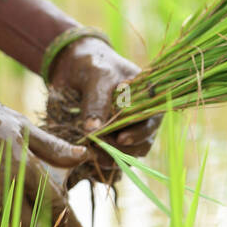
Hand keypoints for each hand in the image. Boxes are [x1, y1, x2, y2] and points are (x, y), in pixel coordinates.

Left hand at [46, 36, 160, 182]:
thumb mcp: (96, 76)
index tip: (120, 139)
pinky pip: (115, 157)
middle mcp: (143, 116)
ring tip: (93, 154)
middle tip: (99, 148)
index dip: (139, 133)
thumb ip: (96, 101)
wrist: (75, 65)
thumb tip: (92, 130)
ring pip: (130, 154)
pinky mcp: (112, 139)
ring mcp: (129, 129)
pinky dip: (104, 161)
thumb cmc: (92, 65)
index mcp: (149, 97)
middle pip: (143, 142)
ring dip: (113, 158)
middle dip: (123, 149)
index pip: (151, 121)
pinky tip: (91, 158)